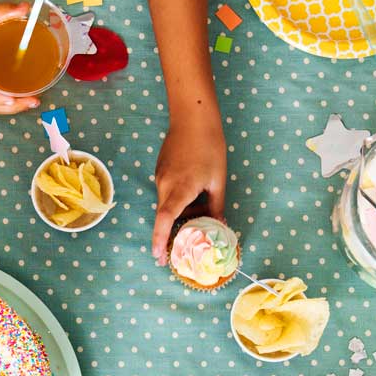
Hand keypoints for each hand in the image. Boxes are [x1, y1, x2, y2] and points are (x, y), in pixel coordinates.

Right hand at [152, 115, 227, 262]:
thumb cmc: (209, 148)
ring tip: (201, 210)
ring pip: (167, 203)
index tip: (158, 257)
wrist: (193, 118)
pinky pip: (166, 192)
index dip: (159, 240)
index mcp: (180, 189)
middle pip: (165, 216)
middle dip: (173, 230)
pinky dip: (178, 199)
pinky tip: (194, 192)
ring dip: (180, 212)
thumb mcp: (218, 180)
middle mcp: (164, 185)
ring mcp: (160, 177)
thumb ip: (215, 205)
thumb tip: (217, 224)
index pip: (164, 220)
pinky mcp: (161, 170)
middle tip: (187, 242)